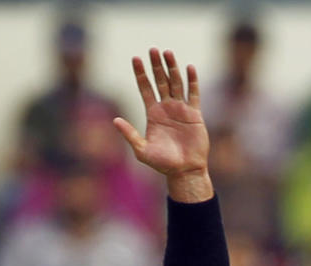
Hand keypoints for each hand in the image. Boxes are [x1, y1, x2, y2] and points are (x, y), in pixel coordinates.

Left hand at [114, 49, 210, 192]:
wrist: (184, 171)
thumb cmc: (162, 164)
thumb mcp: (142, 150)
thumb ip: (130, 135)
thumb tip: (115, 120)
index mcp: (153, 114)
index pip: (145, 88)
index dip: (140, 74)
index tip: (135, 59)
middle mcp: (166, 108)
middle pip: (160, 81)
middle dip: (156, 66)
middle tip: (152, 49)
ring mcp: (181, 109)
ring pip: (176, 83)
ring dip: (172, 67)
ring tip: (167, 52)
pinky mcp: (194, 114)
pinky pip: (193, 93)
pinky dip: (192, 80)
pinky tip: (189, 67)